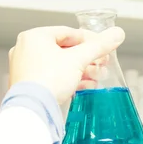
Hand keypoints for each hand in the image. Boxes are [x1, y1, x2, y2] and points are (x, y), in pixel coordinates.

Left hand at [8, 25, 125, 104]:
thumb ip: (98, 46)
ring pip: (59, 66)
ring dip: (81, 71)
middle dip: (87, 59)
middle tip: (101, 63)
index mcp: (34, 37)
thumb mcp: (78, 60)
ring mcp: (26, 70)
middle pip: (64, 51)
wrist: (33, 110)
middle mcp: (26, 51)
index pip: (67, 33)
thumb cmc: (47, 81)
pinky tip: (85, 86)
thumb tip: (116, 35)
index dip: (89, 40)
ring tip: (97, 77)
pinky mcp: (30, 87)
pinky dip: (69, 81)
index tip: (101, 46)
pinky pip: (53, 79)